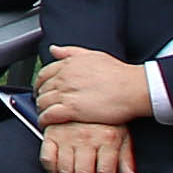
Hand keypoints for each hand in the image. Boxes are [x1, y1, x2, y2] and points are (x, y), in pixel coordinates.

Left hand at [33, 45, 151, 129]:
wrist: (133, 88)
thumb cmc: (118, 73)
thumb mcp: (93, 55)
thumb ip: (70, 52)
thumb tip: (54, 49)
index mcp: (68, 64)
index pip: (43, 73)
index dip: (40, 83)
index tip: (42, 89)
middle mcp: (64, 77)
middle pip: (41, 88)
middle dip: (40, 96)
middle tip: (43, 103)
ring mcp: (67, 93)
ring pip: (42, 101)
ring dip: (41, 109)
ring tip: (44, 114)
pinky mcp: (72, 109)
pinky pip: (49, 115)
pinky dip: (44, 119)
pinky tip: (45, 123)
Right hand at [43, 118, 139, 172]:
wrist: (85, 94)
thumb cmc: (104, 119)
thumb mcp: (121, 135)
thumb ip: (126, 159)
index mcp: (107, 139)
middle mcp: (87, 138)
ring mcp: (67, 136)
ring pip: (66, 169)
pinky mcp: (51, 134)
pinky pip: (48, 158)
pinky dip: (52, 168)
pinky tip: (59, 169)